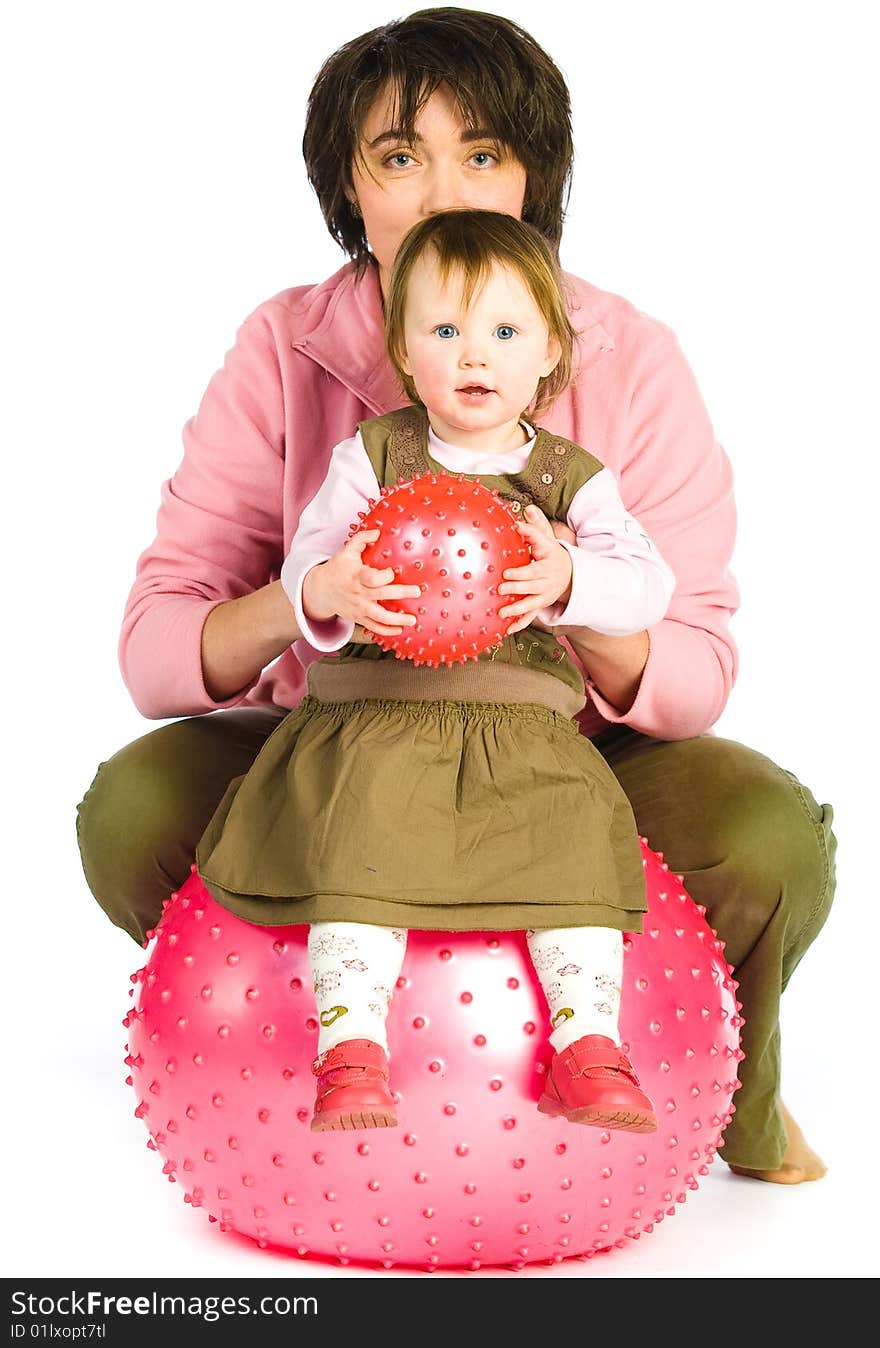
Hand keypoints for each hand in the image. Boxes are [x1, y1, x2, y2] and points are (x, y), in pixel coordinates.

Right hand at [302, 529, 421, 638]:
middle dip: (401, 594)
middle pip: (382, 595)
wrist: (320, 590)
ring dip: (397, 620)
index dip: (384, 576)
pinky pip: (373, 627)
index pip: (372, 578)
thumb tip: (377, 532)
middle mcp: (359, 593)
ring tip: (412, 620)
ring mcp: (359, 608)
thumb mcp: (346, 551)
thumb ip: (361, 539)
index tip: (392, 572)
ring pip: (379, 617)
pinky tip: (399, 630)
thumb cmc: (337, 568)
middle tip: (416, 592)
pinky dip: (386, 631)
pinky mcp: (359, 618)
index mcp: (357, 576)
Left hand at [497, 505, 574, 635]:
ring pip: (532, 603)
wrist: (570, 574)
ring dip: (517, 608)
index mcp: (549, 561)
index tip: (508, 562)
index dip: (524, 560)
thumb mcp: (547, 540)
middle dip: (518, 585)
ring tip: (502, 611)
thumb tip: (527, 510)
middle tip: (502, 586)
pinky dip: (520, 624)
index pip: (537, 559)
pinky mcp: (541, 605)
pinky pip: (531, 616)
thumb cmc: (551, 554)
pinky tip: (508, 629)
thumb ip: (536, 527)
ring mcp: (545, 595)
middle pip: (533, 583)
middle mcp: (548, 579)